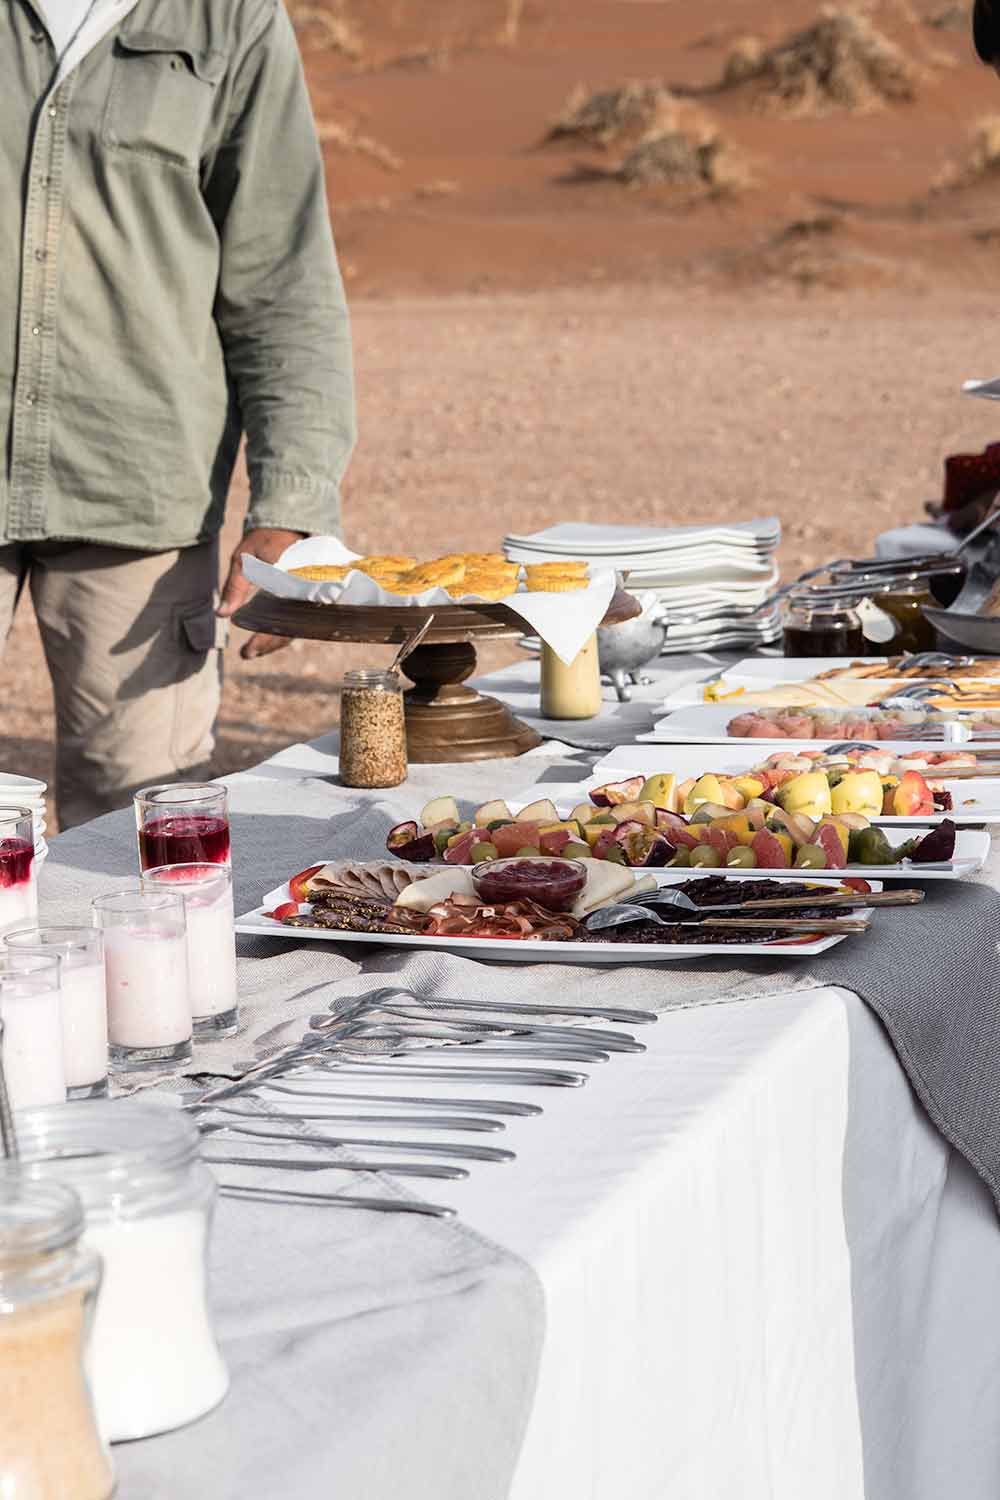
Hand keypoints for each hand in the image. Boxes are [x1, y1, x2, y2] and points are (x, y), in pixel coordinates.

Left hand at [217, 527, 305, 659]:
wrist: (290, 523)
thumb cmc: (265, 538)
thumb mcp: (244, 558)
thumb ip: (235, 586)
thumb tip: (222, 614)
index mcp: (293, 582)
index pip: (280, 620)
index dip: (265, 639)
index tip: (247, 651)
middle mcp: (306, 591)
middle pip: (291, 629)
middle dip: (269, 644)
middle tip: (247, 654)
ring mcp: (309, 594)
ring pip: (296, 626)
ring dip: (275, 640)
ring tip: (253, 650)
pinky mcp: (307, 594)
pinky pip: (298, 618)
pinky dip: (283, 629)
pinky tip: (266, 635)